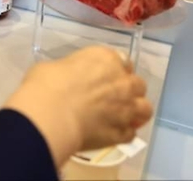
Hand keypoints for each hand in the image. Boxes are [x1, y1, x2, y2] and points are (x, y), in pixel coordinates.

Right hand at [3, 46, 152, 167]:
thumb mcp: (55, 66)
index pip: (122, 60)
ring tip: (121, 116)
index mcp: (105, 59)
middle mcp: (122, 82)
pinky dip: (123, 133)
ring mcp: (126, 109)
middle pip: (138, 84)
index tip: (104, 75)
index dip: (115, 68)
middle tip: (113, 96)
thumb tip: (69, 79)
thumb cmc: (46, 83)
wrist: (51, 114)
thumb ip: (71, 70)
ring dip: (135, 111)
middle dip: (129, 89)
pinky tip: (112, 133)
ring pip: (145, 109)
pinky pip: (131, 134)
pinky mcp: (121, 133)